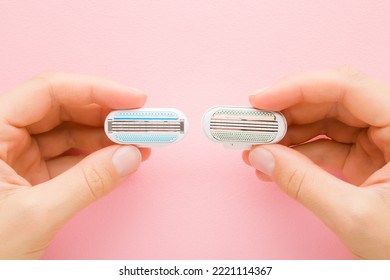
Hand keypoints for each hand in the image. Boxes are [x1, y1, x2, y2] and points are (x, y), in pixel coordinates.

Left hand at [0, 73, 149, 258]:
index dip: (95, 90)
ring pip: (68, 131)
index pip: (47, 92)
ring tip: (138, 141)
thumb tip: (129, 157)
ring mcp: (18, 156)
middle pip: (62, 108)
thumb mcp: (35, 215)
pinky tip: (120, 158)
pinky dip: (97, 157)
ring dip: (106, 135)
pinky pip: (70, 156)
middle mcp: (3, 136)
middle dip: (105, 113)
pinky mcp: (31, 174)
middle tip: (140, 120)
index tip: (132, 99)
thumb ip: (86, 183)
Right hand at [244, 67, 389, 258]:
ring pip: (326, 122)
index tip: (260, 100)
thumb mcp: (355, 216)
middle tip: (253, 126)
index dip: (298, 88)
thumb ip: (303, 183)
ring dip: (288, 134)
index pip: (347, 87)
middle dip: (287, 113)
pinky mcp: (367, 158)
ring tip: (257, 149)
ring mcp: (379, 142)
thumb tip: (260, 156)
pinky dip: (298, 153)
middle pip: (332, 101)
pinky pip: (326, 144)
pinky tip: (274, 164)